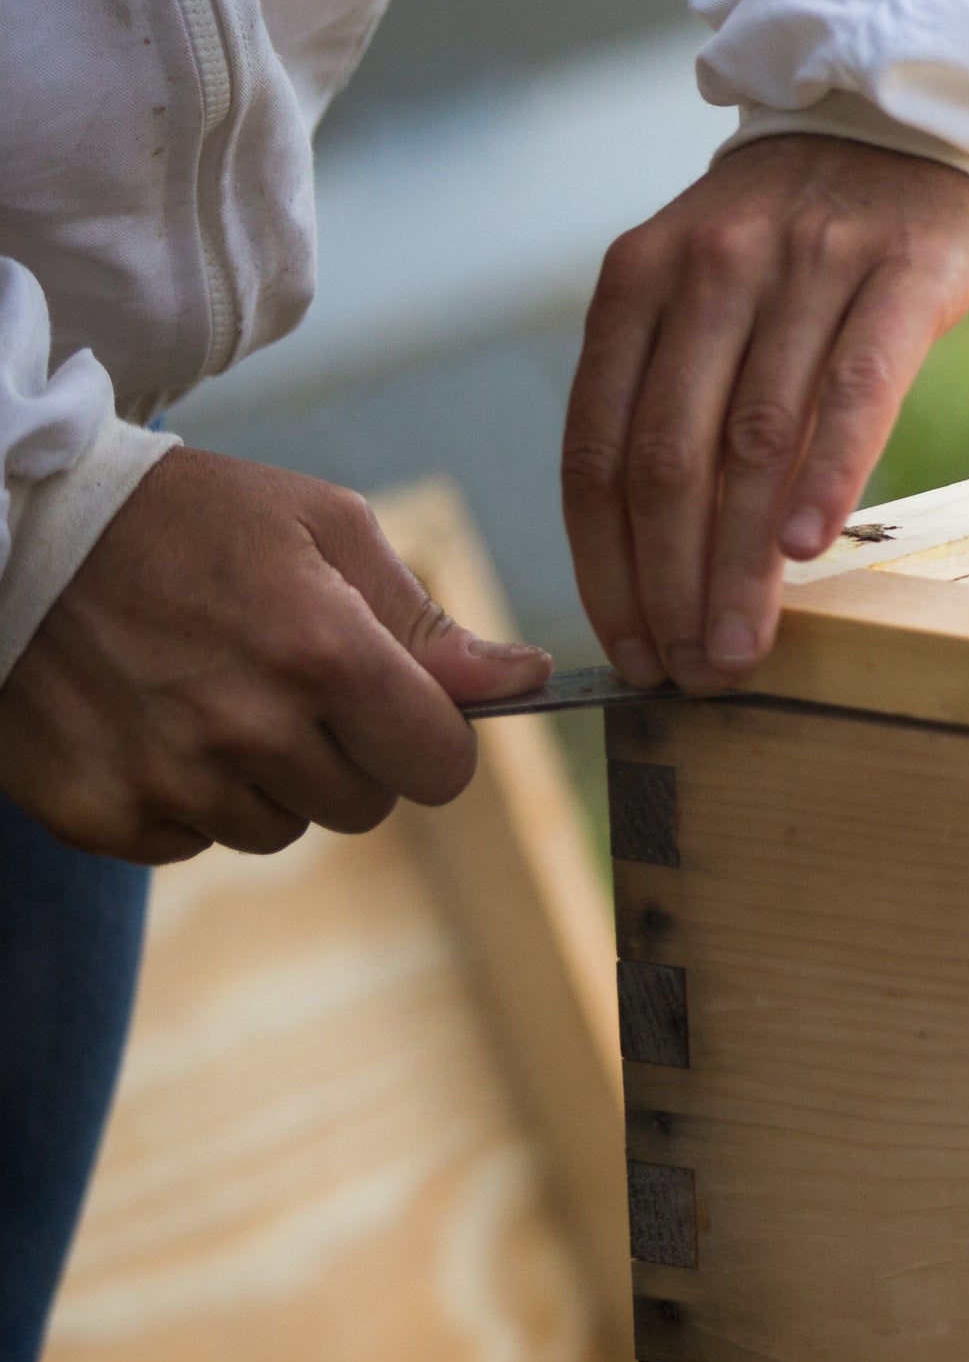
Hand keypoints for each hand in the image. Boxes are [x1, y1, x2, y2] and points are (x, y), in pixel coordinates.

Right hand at [0, 450, 549, 862]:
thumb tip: (524, 681)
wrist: (19, 532)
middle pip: (365, 806)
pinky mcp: (100, 815)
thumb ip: (426, 619)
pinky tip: (153, 722)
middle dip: (347, 754)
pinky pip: (190, 842)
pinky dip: (185, 797)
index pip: (440, 767)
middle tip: (283, 681)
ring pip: (279, 829)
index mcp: (322, 652)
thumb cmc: (188, 519)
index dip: (431, 739)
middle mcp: (249, 727)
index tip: (399, 708)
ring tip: (211, 692)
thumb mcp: (323, 529)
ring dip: (266, 779)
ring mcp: (169, 779)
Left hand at [563, 134, 968, 695]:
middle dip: (668, 583)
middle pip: (668, 457)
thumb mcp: (708, 290)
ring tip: (741, 647)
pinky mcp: (901, 268)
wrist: (917, 119)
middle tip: (686, 672)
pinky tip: (805, 548)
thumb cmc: (806, 239)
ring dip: (740, 562)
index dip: (603, 564)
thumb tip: (658, 564)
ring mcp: (805, 262)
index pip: (596, 448)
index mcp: (637, 281)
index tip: (625, 650)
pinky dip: (825, 474)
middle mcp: (708, 266)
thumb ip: (674, 394)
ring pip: (754, 440)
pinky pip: (855, 388)